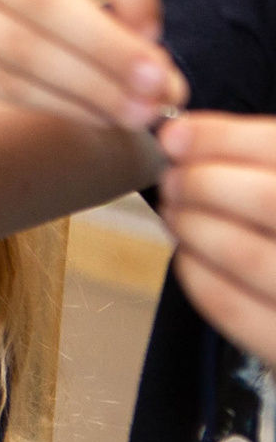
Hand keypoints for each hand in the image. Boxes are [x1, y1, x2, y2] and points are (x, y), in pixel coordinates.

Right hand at [0, 0, 175, 129]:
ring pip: (24, 48)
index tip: (156, 32)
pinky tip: (93, 115)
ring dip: (91, 87)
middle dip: (110, 47)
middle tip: (158, 85)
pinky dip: (58, 104)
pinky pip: (1, 82)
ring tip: (136, 113)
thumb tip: (164, 77)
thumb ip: (100, 12)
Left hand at [159, 113, 275, 358]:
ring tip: (178, 214)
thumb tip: (183, 136)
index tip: (175, 133)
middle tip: (175, 179)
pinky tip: (190, 255)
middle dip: (203, 182)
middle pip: (268, 199)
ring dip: (194, 226)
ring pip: (245, 253)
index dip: (223, 138)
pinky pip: (233, 307)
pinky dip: (197, 274)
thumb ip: (259, 158)